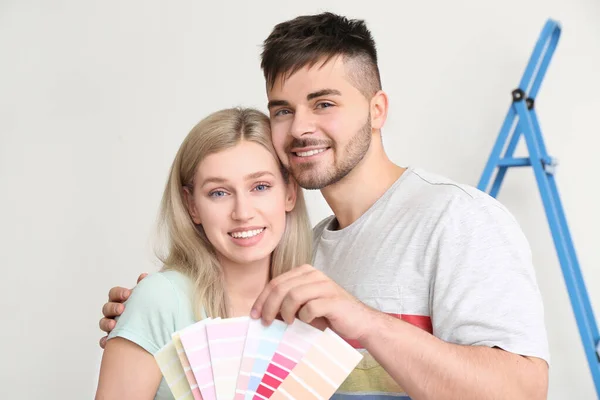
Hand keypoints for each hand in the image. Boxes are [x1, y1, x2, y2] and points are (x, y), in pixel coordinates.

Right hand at [98, 273, 147, 348]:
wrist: (148, 327)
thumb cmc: (144, 309)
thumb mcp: (144, 298)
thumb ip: (143, 287)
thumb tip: (144, 275)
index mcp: (119, 300)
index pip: (113, 293)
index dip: (118, 293)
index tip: (128, 294)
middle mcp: (113, 312)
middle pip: (107, 308)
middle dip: (113, 307)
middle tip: (122, 309)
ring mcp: (110, 325)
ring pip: (103, 323)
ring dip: (107, 323)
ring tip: (114, 325)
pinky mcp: (111, 338)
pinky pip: (104, 340)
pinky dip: (104, 341)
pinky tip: (108, 342)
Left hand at [250, 264, 373, 340]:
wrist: (358, 322)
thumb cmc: (328, 315)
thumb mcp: (303, 306)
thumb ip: (286, 303)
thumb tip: (262, 311)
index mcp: (305, 272)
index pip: (276, 282)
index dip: (262, 299)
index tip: (255, 315)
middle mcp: (314, 275)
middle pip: (281, 288)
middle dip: (269, 307)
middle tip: (266, 322)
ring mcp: (325, 285)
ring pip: (293, 295)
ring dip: (285, 312)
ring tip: (287, 323)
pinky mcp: (333, 299)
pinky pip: (310, 306)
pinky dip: (303, 316)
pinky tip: (305, 322)